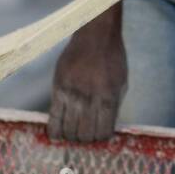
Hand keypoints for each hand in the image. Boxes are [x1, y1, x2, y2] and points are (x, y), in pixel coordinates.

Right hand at [48, 20, 126, 142]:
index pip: (102, 133)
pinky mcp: (58, 88)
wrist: (96, 34)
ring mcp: (73, 94)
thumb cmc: (112, 58)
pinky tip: (57, 133)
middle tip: (84, 134)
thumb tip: (105, 130)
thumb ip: (114, 106)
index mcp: (109, 97)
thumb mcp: (121, 82)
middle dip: (85, 139)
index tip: (98, 135)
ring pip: (68, 130)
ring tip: (72, 132)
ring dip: (71, 136)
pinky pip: (53, 119)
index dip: (100, 138)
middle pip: (84, 135)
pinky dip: (55, 131)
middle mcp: (90, 98)